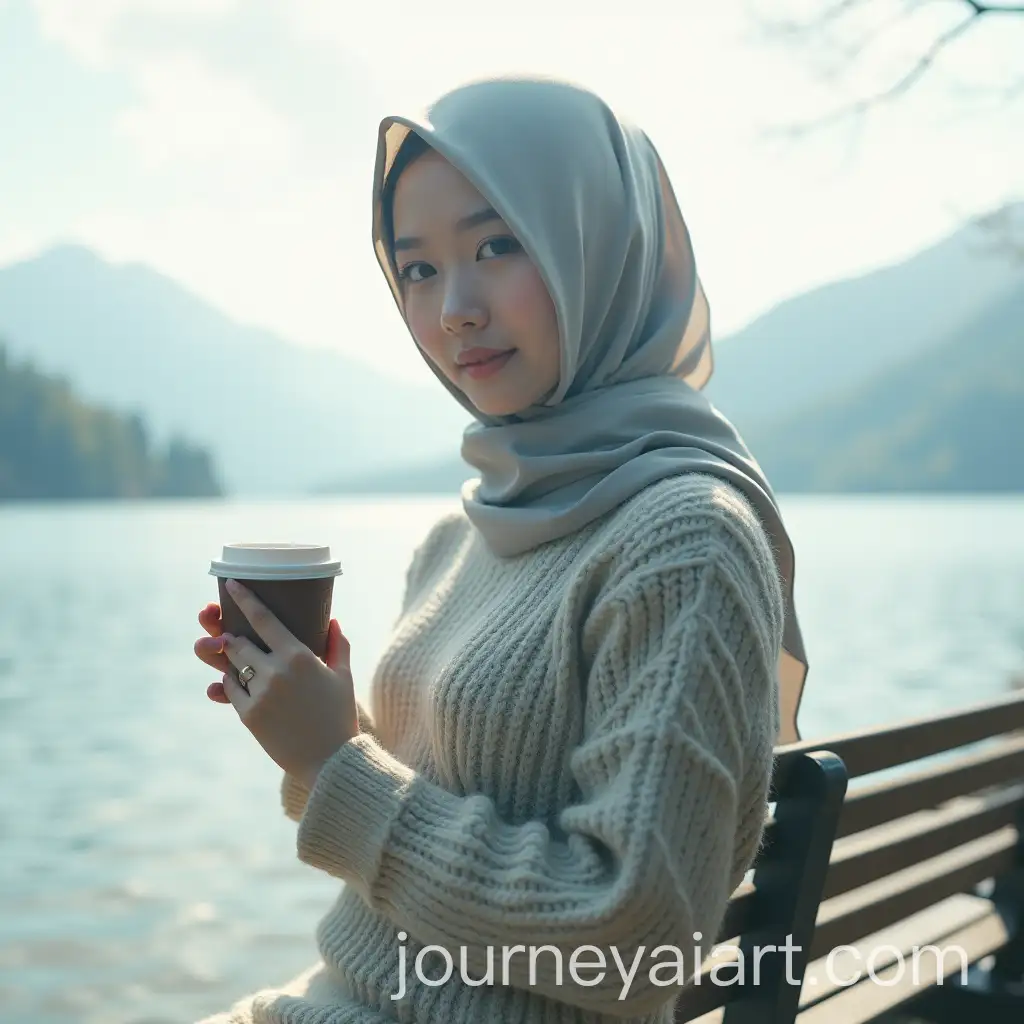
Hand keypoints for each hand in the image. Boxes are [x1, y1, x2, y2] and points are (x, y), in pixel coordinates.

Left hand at [194, 580, 357, 783]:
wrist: (329, 761)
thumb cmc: (340, 716)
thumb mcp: (343, 676)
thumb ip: (338, 645)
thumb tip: (333, 621)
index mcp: (299, 655)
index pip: (263, 618)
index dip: (244, 598)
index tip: (231, 583)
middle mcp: (275, 671)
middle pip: (238, 640)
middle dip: (232, 634)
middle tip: (233, 631)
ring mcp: (258, 693)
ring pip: (231, 664)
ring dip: (231, 657)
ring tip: (238, 656)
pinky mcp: (248, 715)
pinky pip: (228, 688)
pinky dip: (230, 682)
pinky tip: (240, 681)